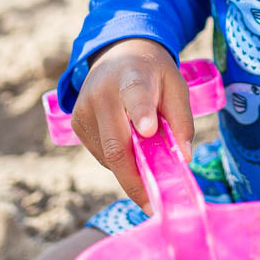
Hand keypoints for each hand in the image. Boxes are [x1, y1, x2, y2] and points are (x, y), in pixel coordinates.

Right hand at [71, 38, 192, 211]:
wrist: (118, 54)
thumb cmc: (153, 74)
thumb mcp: (176, 85)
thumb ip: (182, 120)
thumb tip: (184, 158)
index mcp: (131, 76)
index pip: (135, 95)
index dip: (141, 113)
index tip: (149, 129)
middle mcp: (101, 94)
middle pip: (116, 145)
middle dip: (135, 179)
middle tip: (154, 205)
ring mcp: (83, 111)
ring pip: (107, 156)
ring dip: (130, 173)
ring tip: (150, 178)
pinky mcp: (76, 124)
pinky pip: (101, 154)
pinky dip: (119, 163)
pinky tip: (132, 154)